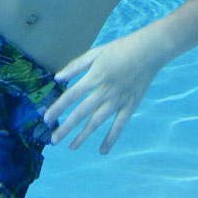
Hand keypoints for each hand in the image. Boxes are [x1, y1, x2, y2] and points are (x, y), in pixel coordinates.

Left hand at [43, 30, 163, 154]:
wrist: (150, 49)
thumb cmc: (122, 47)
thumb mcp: (98, 51)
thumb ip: (77, 65)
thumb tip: (58, 78)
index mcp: (95, 75)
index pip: (71, 95)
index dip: (58, 108)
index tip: (46, 119)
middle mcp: (105, 90)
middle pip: (81, 112)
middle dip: (66, 127)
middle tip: (54, 140)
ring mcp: (118, 99)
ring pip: (97, 121)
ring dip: (83, 135)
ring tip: (71, 147)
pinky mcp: (131, 105)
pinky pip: (119, 125)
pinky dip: (111, 138)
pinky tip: (102, 150)